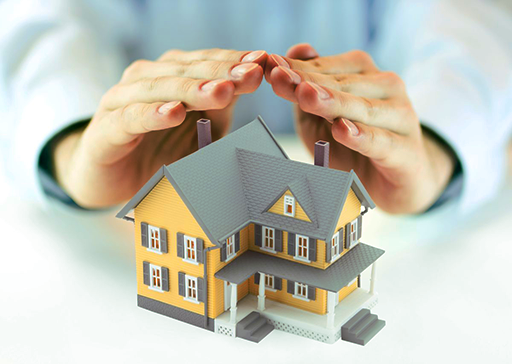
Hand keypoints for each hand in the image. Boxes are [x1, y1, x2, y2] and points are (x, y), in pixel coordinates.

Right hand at [53, 49, 266, 207]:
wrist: (113, 178)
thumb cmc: (160, 152)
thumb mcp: (199, 131)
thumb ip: (221, 111)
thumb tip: (258, 90)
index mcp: (170, 76)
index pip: (205, 62)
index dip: (233, 61)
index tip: (263, 61)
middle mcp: (146, 80)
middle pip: (186, 70)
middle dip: (221, 72)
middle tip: (251, 74)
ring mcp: (122, 101)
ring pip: (160, 88)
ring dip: (193, 90)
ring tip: (222, 92)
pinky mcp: (106, 129)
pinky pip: (131, 118)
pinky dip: (152, 115)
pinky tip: (173, 113)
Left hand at [266, 44, 454, 213]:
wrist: (398, 180)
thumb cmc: (356, 145)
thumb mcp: (323, 118)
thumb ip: (309, 88)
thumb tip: (298, 49)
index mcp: (366, 74)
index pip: (325, 69)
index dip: (296, 68)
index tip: (269, 65)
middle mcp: (387, 88)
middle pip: (341, 85)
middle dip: (307, 82)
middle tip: (278, 77)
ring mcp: (401, 117)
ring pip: (361, 109)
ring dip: (332, 102)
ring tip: (306, 96)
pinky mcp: (406, 150)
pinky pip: (380, 142)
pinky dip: (360, 136)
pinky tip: (342, 129)